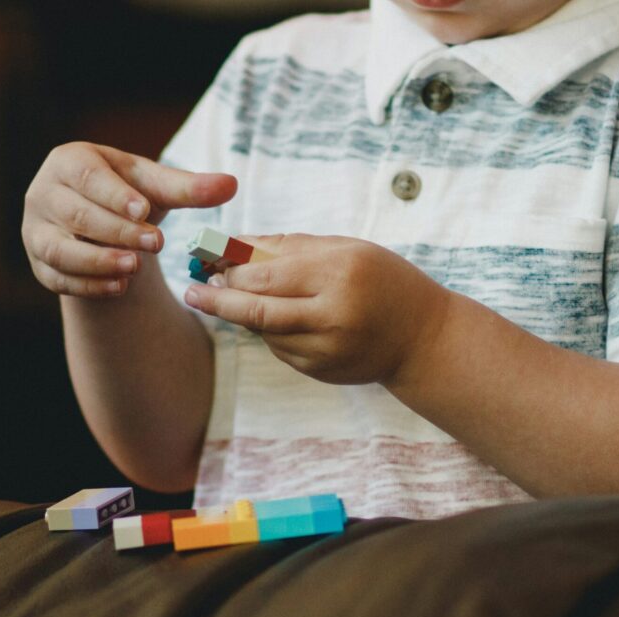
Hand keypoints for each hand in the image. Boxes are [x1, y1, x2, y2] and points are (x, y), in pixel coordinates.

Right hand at [22, 142, 235, 296]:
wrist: (101, 224)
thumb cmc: (129, 195)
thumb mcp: (157, 188)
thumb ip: (190, 188)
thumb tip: (231, 184)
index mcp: (69, 162)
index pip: (88, 177)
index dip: (114, 194)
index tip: (144, 209)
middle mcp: (43, 193)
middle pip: (76, 214)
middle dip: (116, 231)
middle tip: (154, 243)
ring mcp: (35, 231)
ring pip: (59, 249)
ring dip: (97, 261)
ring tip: (134, 268)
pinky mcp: (39, 264)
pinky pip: (57, 277)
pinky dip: (88, 285)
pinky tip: (119, 288)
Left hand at [183, 235, 451, 385]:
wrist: (423, 338)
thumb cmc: (383, 281)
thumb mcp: (346, 250)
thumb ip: (290, 245)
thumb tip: (234, 244)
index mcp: (340, 273)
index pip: (267, 273)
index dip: (230, 269)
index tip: (206, 261)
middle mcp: (333, 314)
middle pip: (256, 310)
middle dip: (218, 299)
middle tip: (195, 290)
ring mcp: (327, 349)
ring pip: (264, 332)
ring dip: (241, 315)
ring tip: (226, 297)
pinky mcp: (321, 371)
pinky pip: (280, 348)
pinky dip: (268, 332)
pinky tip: (273, 317)